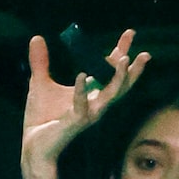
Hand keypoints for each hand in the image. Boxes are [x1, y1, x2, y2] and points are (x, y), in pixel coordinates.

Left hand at [21, 29, 149, 170]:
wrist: (33, 145)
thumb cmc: (41, 119)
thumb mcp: (40, 83)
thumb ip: (41, 62)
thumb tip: (37, 38)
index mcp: (90, 93)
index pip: (110, 70)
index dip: (121, 51)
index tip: (130, 33)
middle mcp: (94, 104)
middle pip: (120, 84)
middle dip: (132, 69)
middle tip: (145, 53)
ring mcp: (87, 114)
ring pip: (109, 96)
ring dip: (118, 78)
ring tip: (123, 58)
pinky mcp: (74, 122)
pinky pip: (81, 106)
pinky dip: (81, 91)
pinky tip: (82, 74)